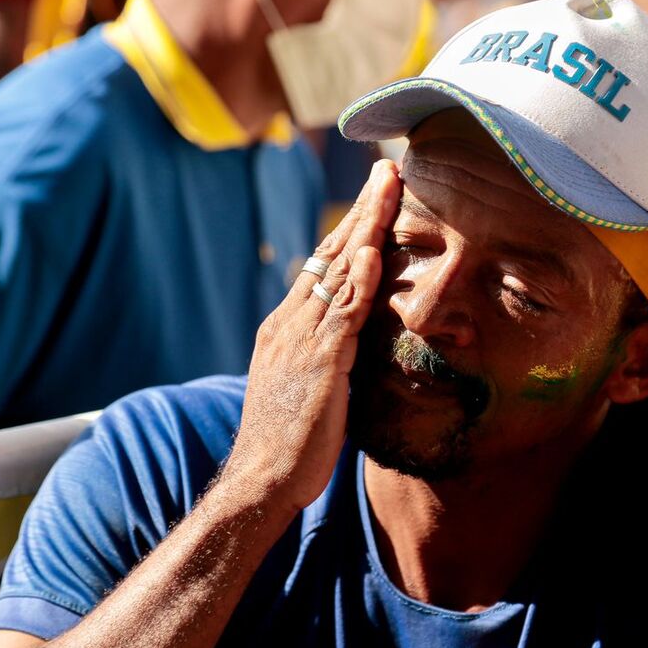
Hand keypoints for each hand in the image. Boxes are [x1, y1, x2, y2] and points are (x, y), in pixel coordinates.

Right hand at [225, 159, 401, 512]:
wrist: (260, 479)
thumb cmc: (289, 443)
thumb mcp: (309, 386)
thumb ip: (328, 355)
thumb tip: (351, 341)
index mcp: (288, 325)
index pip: (325, 264)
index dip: (352, 228)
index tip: (374, 196)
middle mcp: (291, 322)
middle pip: (332, 253)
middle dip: (362, 209)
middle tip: (386, 169)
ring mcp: (303, 338)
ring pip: (339, 270)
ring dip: (366, 226)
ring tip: (386, 187)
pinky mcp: (318, 361)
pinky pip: (342, 313)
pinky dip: (357, 279)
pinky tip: (372, 251)